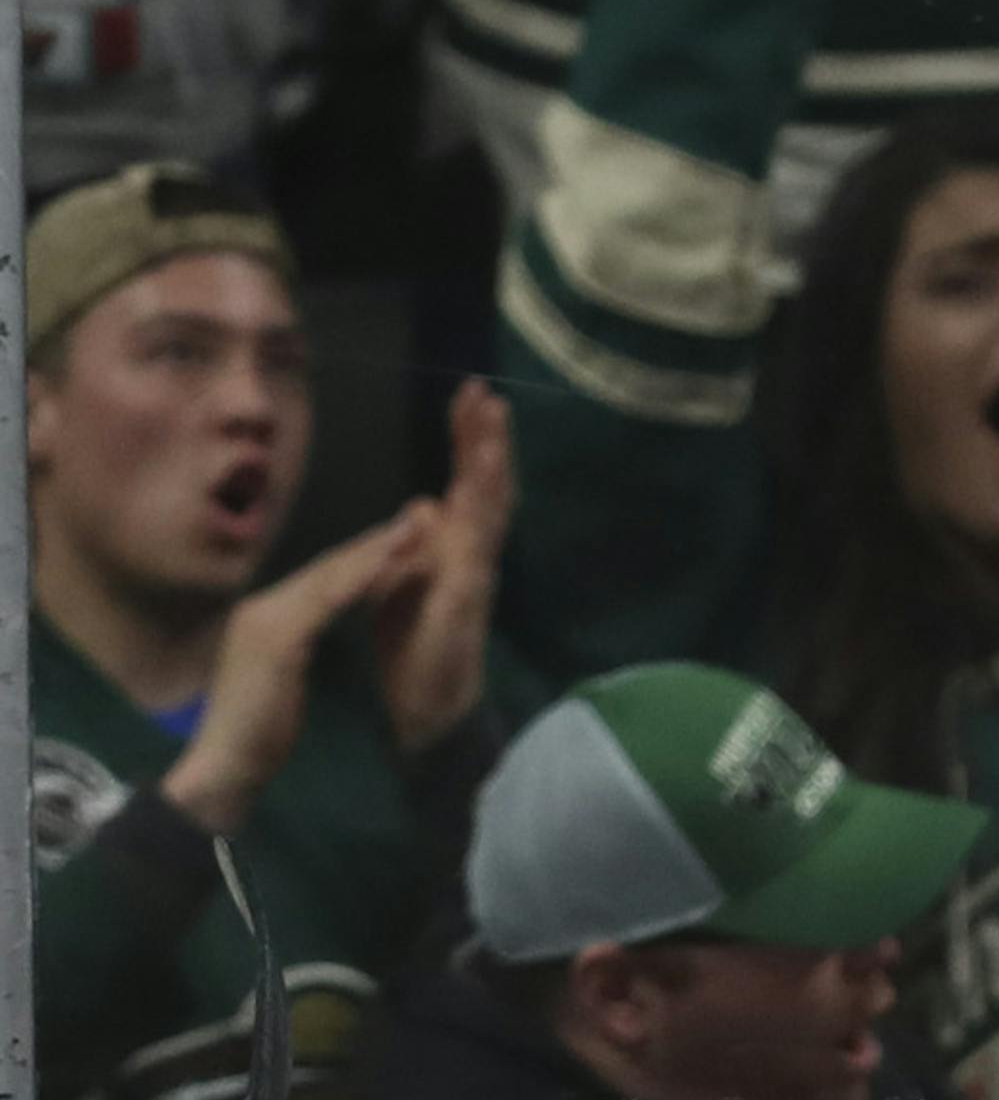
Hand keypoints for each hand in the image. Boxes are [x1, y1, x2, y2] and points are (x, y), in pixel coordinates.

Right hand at [161, 511, 435, 836]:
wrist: (222, 772)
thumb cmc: (253, 742)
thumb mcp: (279, 688)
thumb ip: (292, 660)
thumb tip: (309, 650)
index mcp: (265, 621)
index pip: (320, 582)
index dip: (361, 561)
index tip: (400, 543)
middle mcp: (263, 609)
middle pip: (328, 568)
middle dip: (374, 543)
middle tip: (419, 518)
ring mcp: (267, 619)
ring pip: (331, 575)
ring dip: (376, 551)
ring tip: (416, 528)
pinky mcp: (277, 638)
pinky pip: (327, 600)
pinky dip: (361, 579)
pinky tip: (391, 563)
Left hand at [370, 379, 515, 754]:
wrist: (425, 710)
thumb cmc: (413, 652)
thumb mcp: (403, 583)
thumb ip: (413, 545)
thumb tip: (424, 506)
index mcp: (453, 548)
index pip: (464, 483)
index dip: (465, 441)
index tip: (465, 398)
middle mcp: (472, 554)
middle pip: (484, 483)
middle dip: (484, 437)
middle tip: (484, 389)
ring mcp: (477, 571)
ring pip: (492, 504)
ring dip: (493, 459)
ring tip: (495, 414)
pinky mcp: (471, 592)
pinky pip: (483, 539)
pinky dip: (486, 504)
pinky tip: (486, 473)